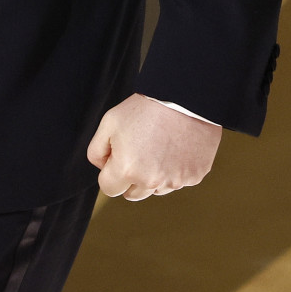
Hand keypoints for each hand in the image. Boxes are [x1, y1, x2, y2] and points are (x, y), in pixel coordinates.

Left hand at [86, 93, 221, 200]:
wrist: (185, 97)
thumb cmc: (147, 107)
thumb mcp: (110, 122)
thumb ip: (97, 151)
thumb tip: (103, 168)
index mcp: (127, 169)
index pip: (109, 188)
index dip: (110, 172)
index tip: (119, 157)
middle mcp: (151, 181)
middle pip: (132, 194)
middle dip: (131, 178)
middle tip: (139, 151)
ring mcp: (175, 181)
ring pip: (156, 189)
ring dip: (154, 175)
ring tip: (160, 146)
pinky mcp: (194, 176)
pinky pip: (178, 181)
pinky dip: (176, 169)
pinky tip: (176, 147)